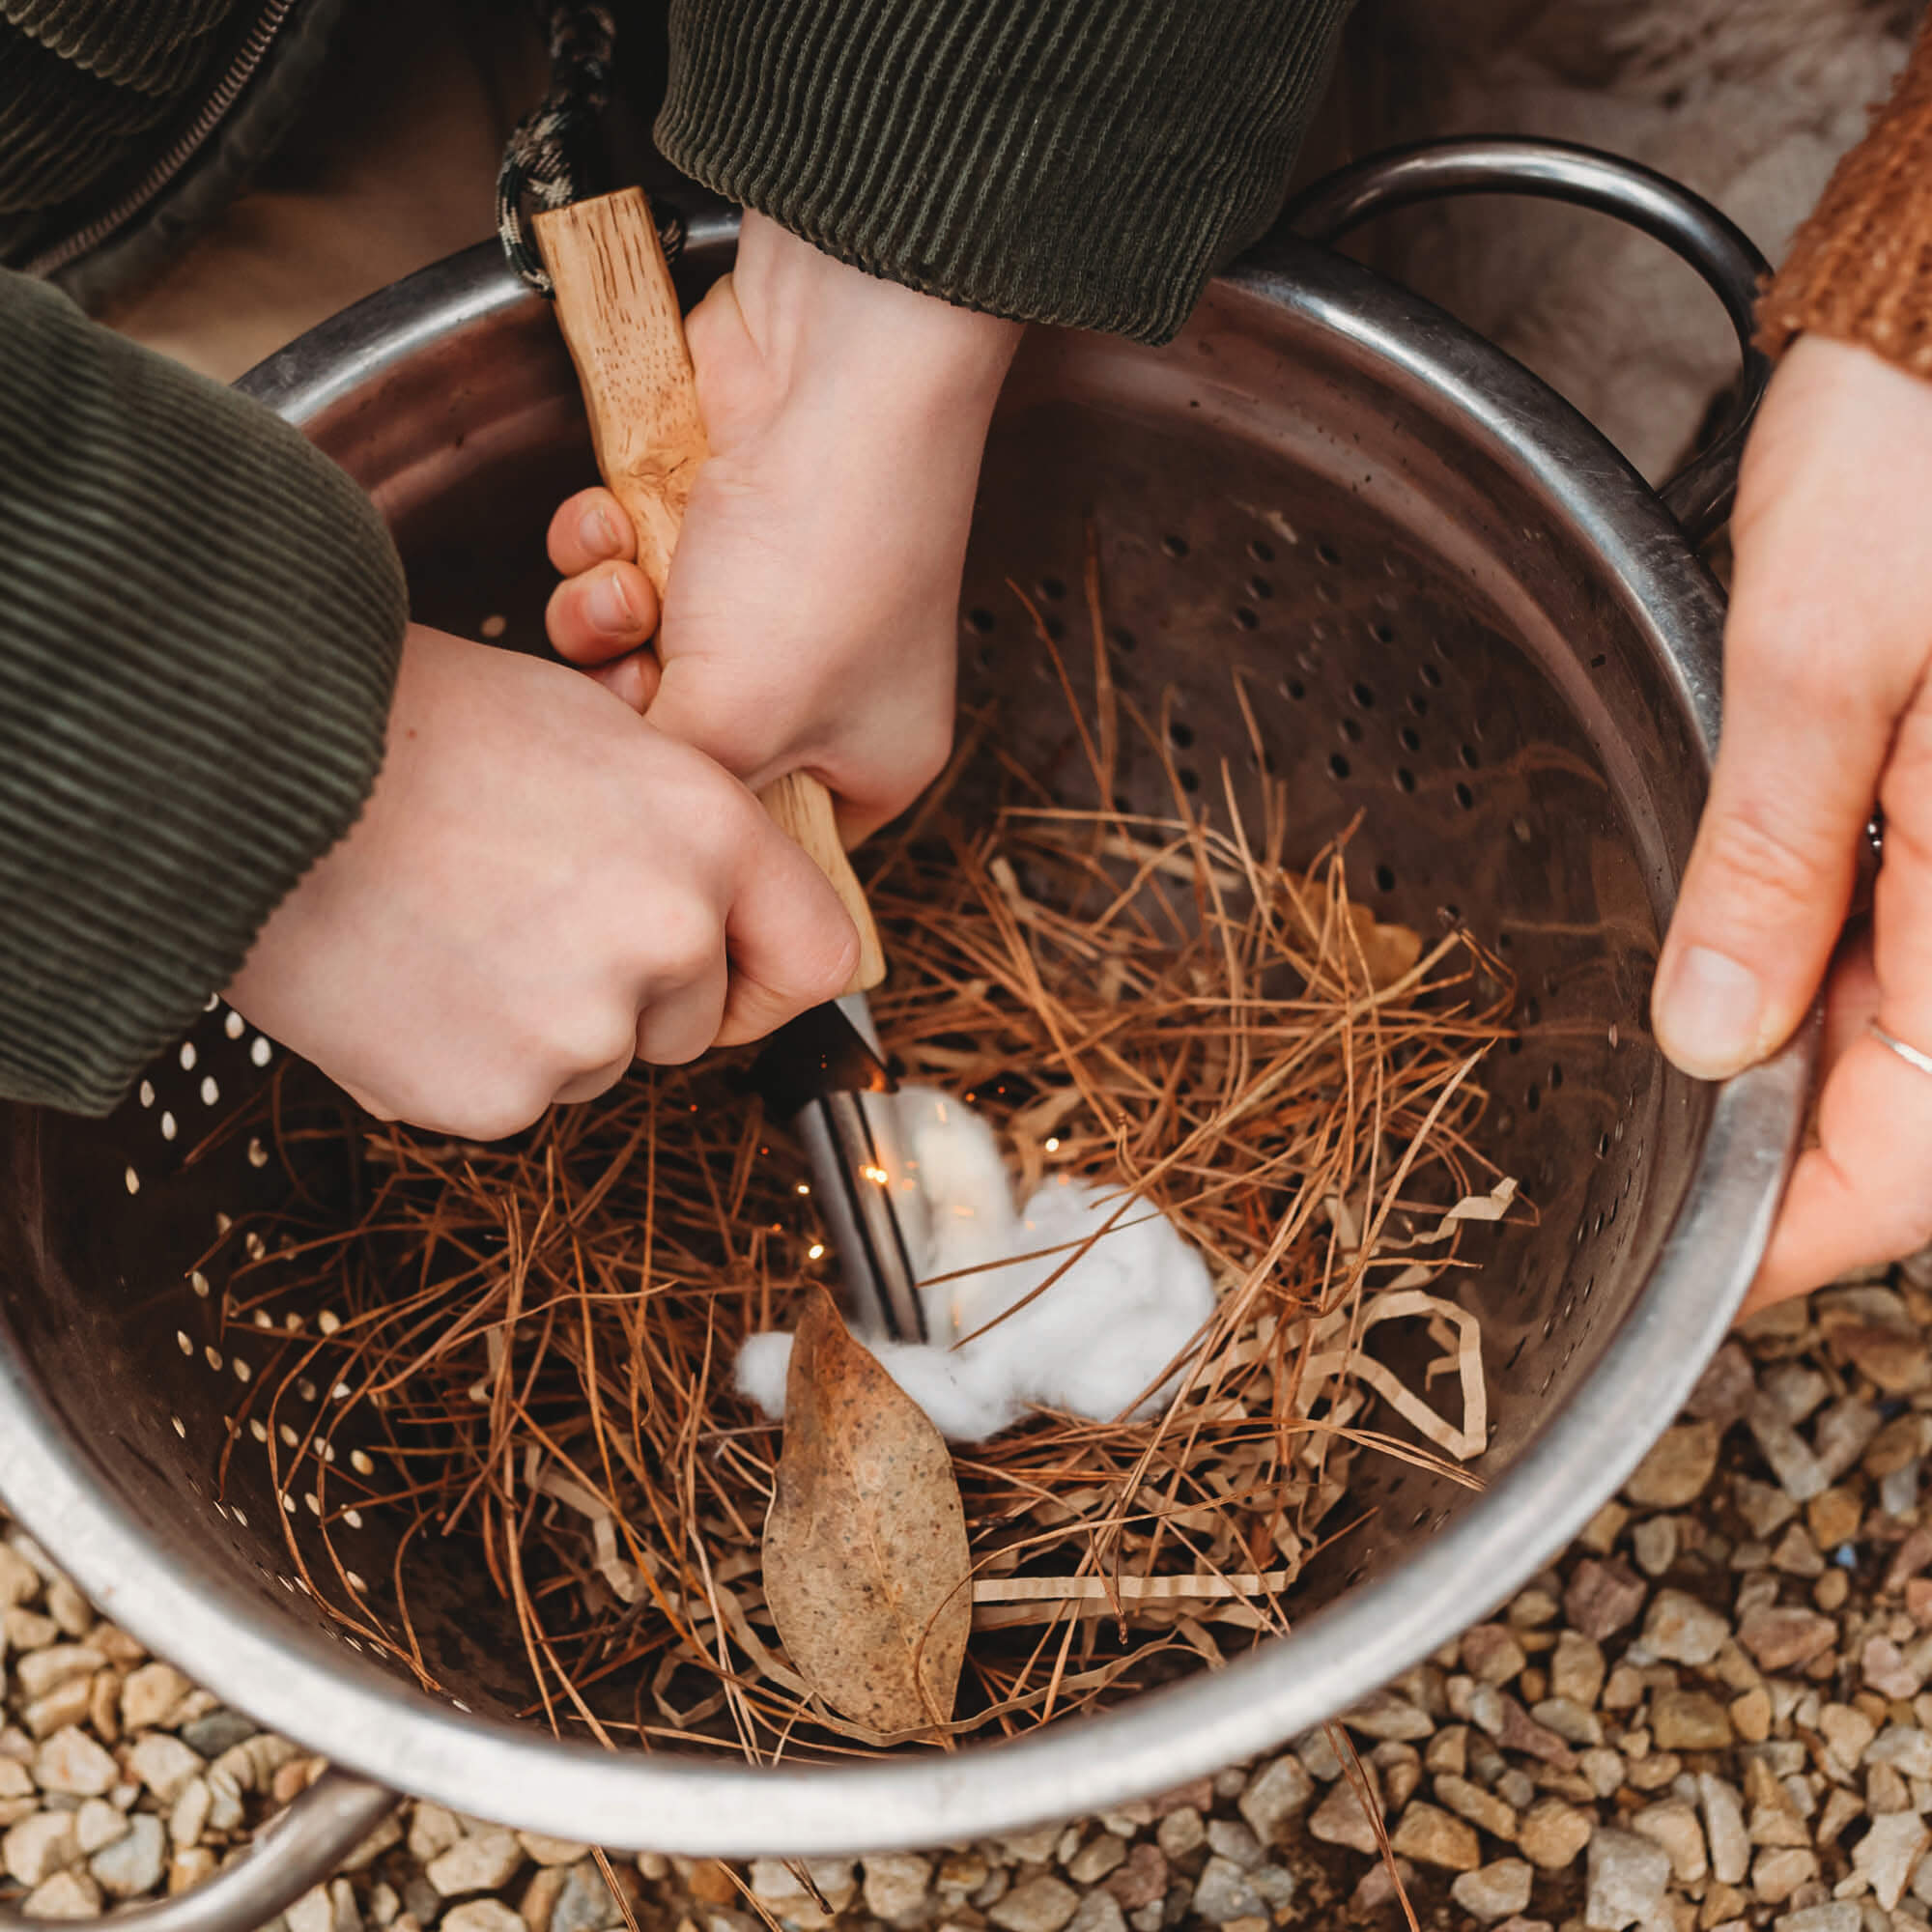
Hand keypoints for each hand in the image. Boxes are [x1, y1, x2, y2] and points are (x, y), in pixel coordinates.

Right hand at [226, 625, 858, 1137]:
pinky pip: (507, 1100)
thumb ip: (679, 831)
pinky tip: (403, 978)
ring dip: (539, 1025)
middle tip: (521, 919)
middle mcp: (670, 939)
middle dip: (628, 994)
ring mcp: (585, 1029)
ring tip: (446, 928)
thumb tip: (713, 906)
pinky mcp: (496, 1099)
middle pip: (690, 1021)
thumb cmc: (409, 726)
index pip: (821, 957)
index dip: (771, 972)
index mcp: (710, 836)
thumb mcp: (590, 733)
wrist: (248, 772)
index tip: (730, 977)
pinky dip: (462, 1061)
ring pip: (595, 1063)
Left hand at [543, 212, 1021, 840]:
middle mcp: (824, 687)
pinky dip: (603, 546)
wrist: (833, 369)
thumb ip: (667, 799)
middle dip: (634, 707)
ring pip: (634, 656)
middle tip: (640, 677)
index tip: (653, 817)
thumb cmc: (821, 562)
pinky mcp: (705, 521)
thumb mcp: (733, 729)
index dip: (705, 836)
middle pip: (683, 748)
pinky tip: (618, 518)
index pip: (774, 843)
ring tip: (629, 586)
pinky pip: (619, 567)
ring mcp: (764, 601)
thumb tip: (613, 829)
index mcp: (872, 760)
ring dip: (604, 621)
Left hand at [1650, 334, 1931, 1306]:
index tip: (1678, 1272)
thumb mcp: (1822, 658)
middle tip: (1633, 1161)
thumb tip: (1708, 1043)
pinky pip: (1905, 927)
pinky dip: (1816, 955)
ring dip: (1790, 1053)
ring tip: (1661, 1060)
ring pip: (1906, 1024)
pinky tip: (1735, 943)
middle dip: (1775, 1149)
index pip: (1914, 1159)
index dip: (1794, 1238)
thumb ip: (1765, 866)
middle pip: (1910, 1103)